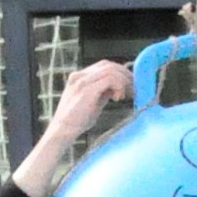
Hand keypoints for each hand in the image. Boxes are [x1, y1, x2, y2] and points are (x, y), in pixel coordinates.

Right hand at [15, 59, 135, 196]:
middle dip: (125, 76)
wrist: (63, 130)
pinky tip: (117, 98)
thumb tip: (120, 87)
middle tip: (133, 90)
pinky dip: (119, 87)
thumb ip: (104, 91)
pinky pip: (110, 79)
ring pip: (111, 71)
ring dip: (123, 82)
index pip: (105, 65)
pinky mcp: (86, 89)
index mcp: (80, 77)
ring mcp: (82, 81)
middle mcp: (80, 76)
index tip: (130, 85)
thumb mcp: (94, 101)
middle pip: (109, 65)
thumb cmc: (78, 119)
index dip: (120, 72)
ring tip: (125, 96)